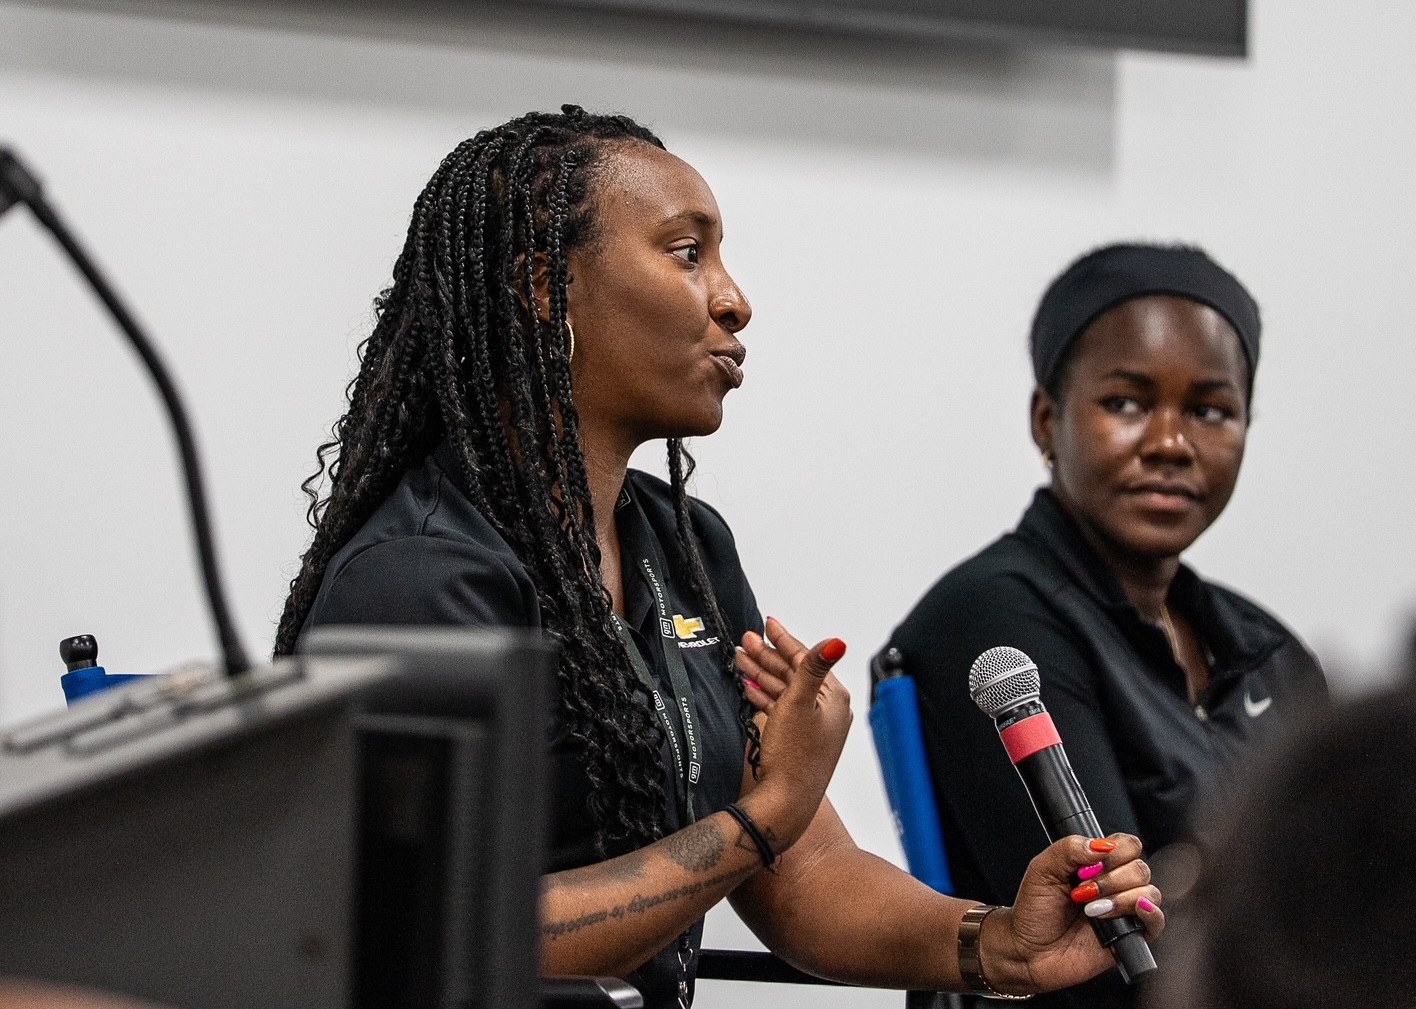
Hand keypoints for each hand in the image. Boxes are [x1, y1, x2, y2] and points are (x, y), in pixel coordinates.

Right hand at [734, 617, 852, 853]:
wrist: (785, 801)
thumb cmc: (795, 756)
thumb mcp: (799, 702)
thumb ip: (812, 668)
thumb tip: (837, 641)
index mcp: (834, 698)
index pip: (806, 659)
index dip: (784, 640)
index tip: (767, 624)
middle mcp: (827, 711)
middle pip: (794, 673)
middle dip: (767, 655)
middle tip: (745, 640)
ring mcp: (813, 726)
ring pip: (784, 690)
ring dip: (761, 674)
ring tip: (740, 659)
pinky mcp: (798, 739)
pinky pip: (780, 708)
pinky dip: (764, 696)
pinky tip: (749, 688)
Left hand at [979, 834, 1164, 994]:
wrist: (1028, 950)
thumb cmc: (1034, 910)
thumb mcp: (1043, 869)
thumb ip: (1070, 849)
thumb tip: (1102, 845)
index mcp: (1097, 864)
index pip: (1127, 845)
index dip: (1114, 851)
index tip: (1089, 866)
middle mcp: (1115, 885)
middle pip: (1139, 867)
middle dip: (1111, 878)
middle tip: (1083, 891)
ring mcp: (1124, 910)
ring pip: (1150, 892)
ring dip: (1121, 898)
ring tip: (1091, 910)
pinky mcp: (1130, 936)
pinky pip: (1157, 922)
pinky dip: (1151, 913)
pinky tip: (1132, 911)